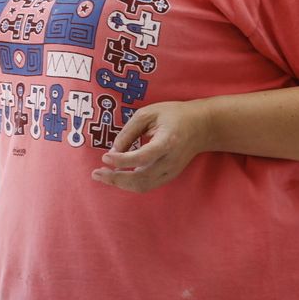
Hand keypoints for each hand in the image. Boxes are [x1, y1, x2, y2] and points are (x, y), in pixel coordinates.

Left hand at [90, 99, 211, 192]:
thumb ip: (129, 131)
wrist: (203, 126)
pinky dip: (129, 184)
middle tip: (95, 172)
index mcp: (168, 142)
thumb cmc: (174, 115)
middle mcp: (170, 161)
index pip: (143, 157)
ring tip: (101, 175)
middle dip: (115, 178)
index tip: (105, 156)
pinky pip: (147, 185)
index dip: (122, 160)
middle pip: (140, 179)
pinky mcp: (169, 175)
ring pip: (142, 186)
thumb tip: (113, 150)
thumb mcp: (148, 114)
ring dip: (119, 184)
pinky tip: (116, 175)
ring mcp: (171, 171)